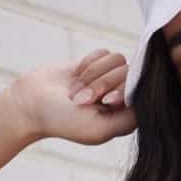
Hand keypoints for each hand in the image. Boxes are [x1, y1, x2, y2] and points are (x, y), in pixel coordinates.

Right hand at [12, 50, 136, 144]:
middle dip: (103, 83)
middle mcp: (119, 98)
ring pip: (118, 60)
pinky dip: (88, 63)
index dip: (123, 92)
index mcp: (124, 118)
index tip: (105, 101)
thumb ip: (128, 119)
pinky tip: (76, 76)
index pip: (141, 94)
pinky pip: (104, 52)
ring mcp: (108, 80)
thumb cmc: (63, 121)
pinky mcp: (95, 65)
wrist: (31, 103)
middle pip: (129, 74)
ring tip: (78, 88)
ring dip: (94, 73)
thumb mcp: (99, 128)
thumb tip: (148, 102)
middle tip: (82, 98)